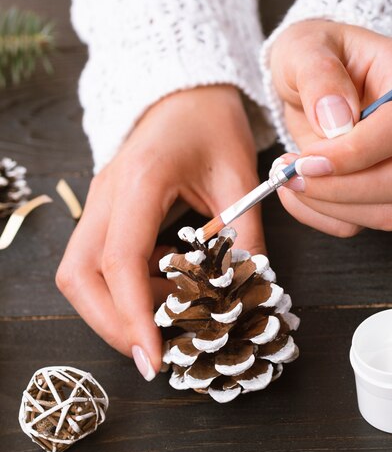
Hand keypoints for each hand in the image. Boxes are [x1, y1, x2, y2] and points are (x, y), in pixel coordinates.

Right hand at [56, 85, 264, 378]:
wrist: (186, 92)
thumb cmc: (213, 123)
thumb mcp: (240, 176)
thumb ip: (246, 235)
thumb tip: (252, 292)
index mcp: (140, 181)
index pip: (121, 261)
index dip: (133, 315)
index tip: (153, 359)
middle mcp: (106, 195)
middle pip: (78, 276)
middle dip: (110, 324)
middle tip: (153, 354)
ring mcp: (99, 204)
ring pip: (80, 274)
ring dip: (116, 311)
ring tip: (169, 322)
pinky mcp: (106, 213)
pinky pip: (98, 265)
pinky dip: (126, 292)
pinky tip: (166, 293)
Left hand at [269, 20, 391, 236]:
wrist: (308, 81)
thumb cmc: (312, 57)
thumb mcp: (303, 48)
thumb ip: (319, 75)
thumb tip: (337, 120)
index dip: (358, 151)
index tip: (308, 156)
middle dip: (341, 188)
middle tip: (292, 172)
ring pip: (389, 212)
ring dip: (328, 206)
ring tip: (289, 176)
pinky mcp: (382, 192)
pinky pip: (358, 224)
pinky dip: (319, 216)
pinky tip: (296, 190)